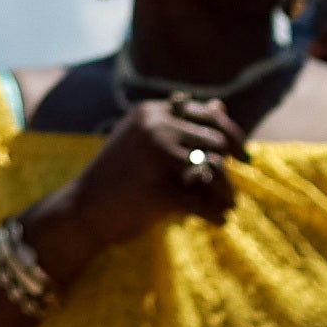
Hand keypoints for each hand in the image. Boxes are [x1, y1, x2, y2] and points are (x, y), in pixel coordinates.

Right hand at [42, 98, 249, 254]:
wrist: (81, 210)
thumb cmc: (118, 175)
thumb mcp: (145, 140)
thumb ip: (180, 123)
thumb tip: (221, 106)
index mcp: (152, 112)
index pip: (207, 115)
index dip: (231, 135)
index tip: (244, 155)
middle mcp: (156, 128)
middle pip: (214, 142)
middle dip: (227, 167)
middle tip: (229, 189)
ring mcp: (157, 158)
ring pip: (214, 170)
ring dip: (227, 192)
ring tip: (228, 205)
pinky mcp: (159, 192)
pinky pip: (203, 203)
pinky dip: (216, 214)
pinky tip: (220, 221)